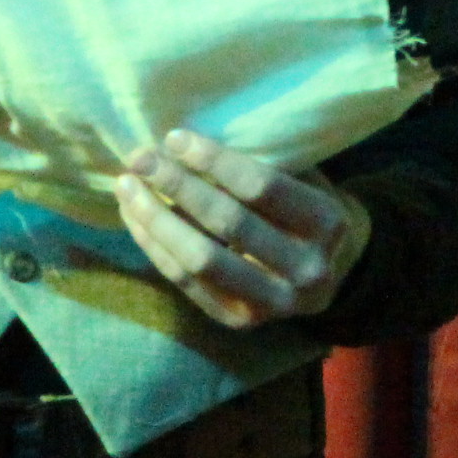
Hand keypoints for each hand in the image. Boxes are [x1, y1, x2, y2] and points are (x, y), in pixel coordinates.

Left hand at [115, 129, 369, 328]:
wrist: (331, 275)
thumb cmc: (305, 209)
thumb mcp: (305, 179)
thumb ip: (263, 162)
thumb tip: (188, 140)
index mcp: (327, 223)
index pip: (262, 188)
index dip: (215, 161)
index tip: (174, 137)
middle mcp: (306, 269)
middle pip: (228, 223)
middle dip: (177, 185)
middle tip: (139, 157)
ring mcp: (272, 303)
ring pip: (200, 260)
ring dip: (155, 219)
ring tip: (126, 186)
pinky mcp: (239, 320)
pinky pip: (186, 282)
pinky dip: (155, 246)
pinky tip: (135, 216)